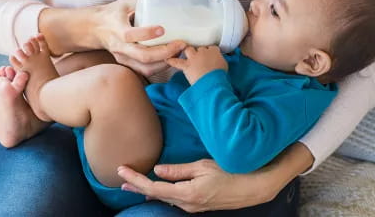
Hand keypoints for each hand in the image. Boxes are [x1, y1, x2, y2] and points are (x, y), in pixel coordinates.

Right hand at [93, 0, 187, 76]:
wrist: (96, 28)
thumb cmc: (117, 11)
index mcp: (117, 28)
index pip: (129, 35)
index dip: (146, 33)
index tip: (163, 29)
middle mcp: (119, 46)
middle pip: (142, 56)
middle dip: (165, 52)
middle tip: (182, 44)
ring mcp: (123, 58)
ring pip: (146, 68)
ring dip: (166, 62)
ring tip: (180, 51)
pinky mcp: (128, 65)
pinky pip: (146, 71)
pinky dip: (161, 67)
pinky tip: (172, 58)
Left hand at [117, 143, 313, 212]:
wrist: (253, 187)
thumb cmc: (231, 172)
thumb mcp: (203, 166)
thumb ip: (178, 170)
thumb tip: (157, 170)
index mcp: (187, 193)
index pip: (153, 187)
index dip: (136, 180)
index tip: (121, 171)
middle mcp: (187, 204)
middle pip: (155, 196)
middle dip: (137, 187)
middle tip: (121, 179)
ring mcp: (193, 207)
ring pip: (164, 198)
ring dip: (147, 190)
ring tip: (133, 183)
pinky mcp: (198, 205)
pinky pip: (175, 199)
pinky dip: (161, 192)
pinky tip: (157, 188)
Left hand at [166, 46, 227, 83]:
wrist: (212, 82)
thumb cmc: (220, 75)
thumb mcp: (224, 65)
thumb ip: (220, 60)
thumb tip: (217, 61)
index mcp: (214, 51)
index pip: (211, 48)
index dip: (209, 52)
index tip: (209, 56)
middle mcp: (203, 52)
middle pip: (199, 48)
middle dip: (199, 52)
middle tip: (199, 57)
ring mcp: (194, 58)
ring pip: (189, 50)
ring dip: (188, 52)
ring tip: (187, 54)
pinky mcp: (187, 65)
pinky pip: (177, 62)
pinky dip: (172, 61)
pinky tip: (168, 59)